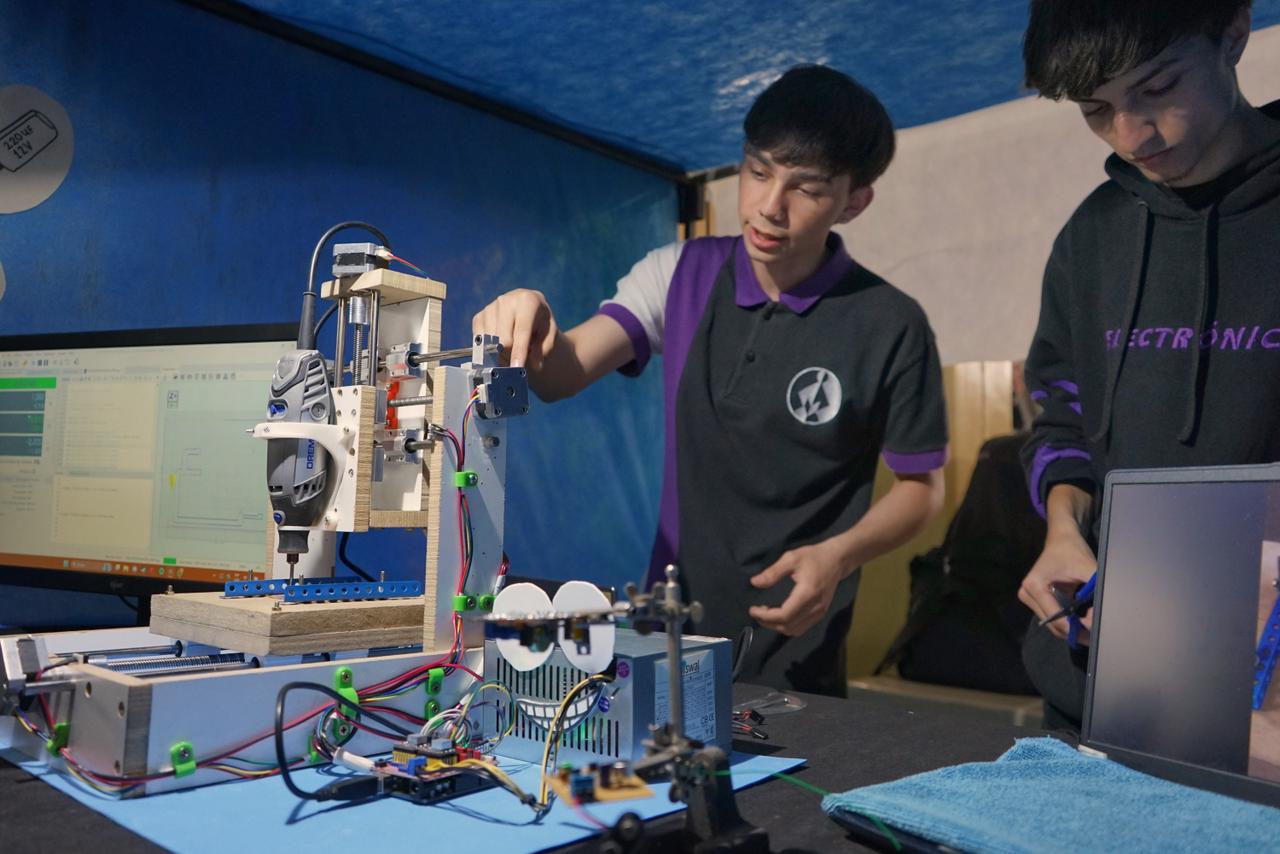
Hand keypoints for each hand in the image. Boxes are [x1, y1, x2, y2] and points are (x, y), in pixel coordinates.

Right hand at [472, 289, 558, 369]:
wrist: (527, 308)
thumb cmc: (540, 323)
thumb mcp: (549, 334)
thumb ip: (543, 349)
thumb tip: (536, 366)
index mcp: (527, 301)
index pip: (521, 332)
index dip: (519, 352)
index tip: (517, 368)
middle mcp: (505, 301)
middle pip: (503, 340)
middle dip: (510, 355)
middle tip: (518, 360)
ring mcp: (489, 308)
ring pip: (490, 343)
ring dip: (500, 354)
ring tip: (511, 350)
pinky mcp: (478, 317)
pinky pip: (479, 342)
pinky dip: (488, 350)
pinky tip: (499, 346)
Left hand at [747, 543, 845, 636]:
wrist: (836, 560)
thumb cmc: (813, 557)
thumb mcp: (791, 558)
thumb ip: (773, 572)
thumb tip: (754, 582)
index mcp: (807, 594)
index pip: (784, 615)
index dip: (766, 616)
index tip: (752, 609)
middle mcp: (815, 607)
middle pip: (788, 626)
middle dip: (768, 623)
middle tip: (756, 612)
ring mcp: (820, 613)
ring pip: (794, 630)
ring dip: (777, 626)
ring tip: (765, 614)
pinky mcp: (821, 613)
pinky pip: (801, 627)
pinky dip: (787, 626)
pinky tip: (778, 615)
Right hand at [1019, 528, 1096, 642]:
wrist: (1062, 539)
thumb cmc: (1073, 551)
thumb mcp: (1087, 569)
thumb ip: (1094, 594)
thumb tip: (1097, 619)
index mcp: (1034, 586)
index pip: (1055, 617)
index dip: (1076, 628)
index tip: (1096, 632)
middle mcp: (1027, 594)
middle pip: (1052, 624)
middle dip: (1074, 631)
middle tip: (1096, 634)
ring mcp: (1029, 598)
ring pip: (1052, 624)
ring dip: (1071, 628)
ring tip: (1091, 627)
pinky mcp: (1035, 600)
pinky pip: (1053, 617)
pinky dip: (1068, 621)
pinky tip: (1082, 620)